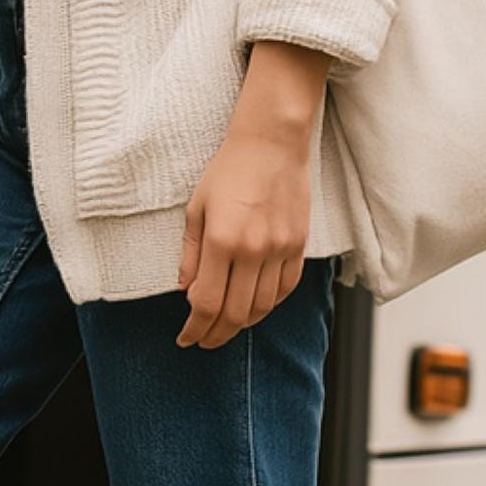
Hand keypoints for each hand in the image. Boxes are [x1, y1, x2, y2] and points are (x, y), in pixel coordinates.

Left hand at [176, 41, 328, 348]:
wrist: (272, 144)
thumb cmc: (227, 172)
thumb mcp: (196, 210)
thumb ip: (190, 255)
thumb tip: (186, 292)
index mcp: (221, 241)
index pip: (206, 303)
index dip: (195, 329)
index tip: (186, 339)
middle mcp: (253, 250)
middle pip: (234, 314)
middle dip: (215, 335)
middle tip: (204, 341)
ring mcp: (280, 249)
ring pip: (262, 307)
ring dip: (241, 324)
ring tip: (225, 326)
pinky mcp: (299, 245)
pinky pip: (285, 289)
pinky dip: (268, 305)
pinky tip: (253, 307)